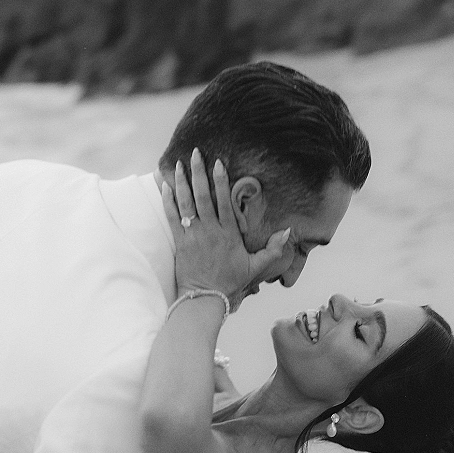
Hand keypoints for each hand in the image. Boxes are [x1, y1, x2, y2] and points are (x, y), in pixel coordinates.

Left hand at [162, 148, 290, 309]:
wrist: (205, 299)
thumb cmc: (229, 284)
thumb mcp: (255, 267)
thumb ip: (273, 249)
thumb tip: (288, 232)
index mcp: (229, 234)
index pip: (224, 201)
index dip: (221, 180)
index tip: (218, 163)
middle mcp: (210, 231)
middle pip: (203, 195)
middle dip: (199, 172)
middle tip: (195, 153)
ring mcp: (193, 236)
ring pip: (186, 203)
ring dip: (181, 182)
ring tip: (178, 163)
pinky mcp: (180, 243)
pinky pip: (172, 218)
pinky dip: (167, 201)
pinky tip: (164, 186)